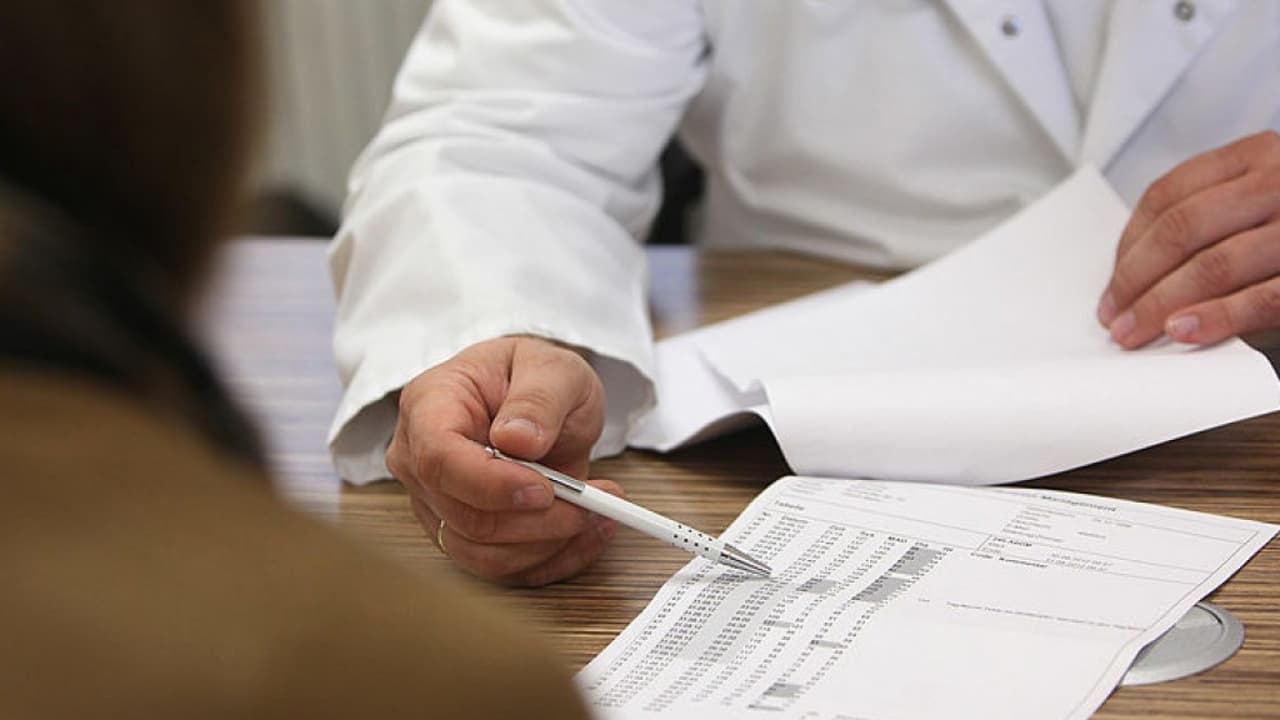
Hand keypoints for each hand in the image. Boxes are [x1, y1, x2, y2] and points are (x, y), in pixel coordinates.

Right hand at [387, 336, 622, 585]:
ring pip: (482, 553)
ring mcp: (437, 502)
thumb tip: (518, 439)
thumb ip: (538, 399)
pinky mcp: (463, 535)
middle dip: (537, 519)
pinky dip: (552, 558)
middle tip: (595, 501)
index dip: (490, 484)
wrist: (541, 402)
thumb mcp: (552, 368)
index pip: (439, 458)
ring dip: (548, 543)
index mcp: (429, 405)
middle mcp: (421, 459)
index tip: (545, 489)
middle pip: (464, 516)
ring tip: (598, 512)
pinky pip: (502, 569)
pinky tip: (586, 533)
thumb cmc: (534, 375)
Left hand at [1098, 130, 1279, 347]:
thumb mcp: (1261, 200)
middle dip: (1138, 280)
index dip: (1129, 245)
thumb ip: (1214, 220)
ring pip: (1216, 263)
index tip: (1111, 286)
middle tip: (1114, 320)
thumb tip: (1135, 278)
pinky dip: (1219, 317)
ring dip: (1164, 304)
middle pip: (1183, 229)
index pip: (1168, 195)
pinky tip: (1186, 331)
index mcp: (1259, 155)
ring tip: (1137, 334)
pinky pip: (1265, 296)